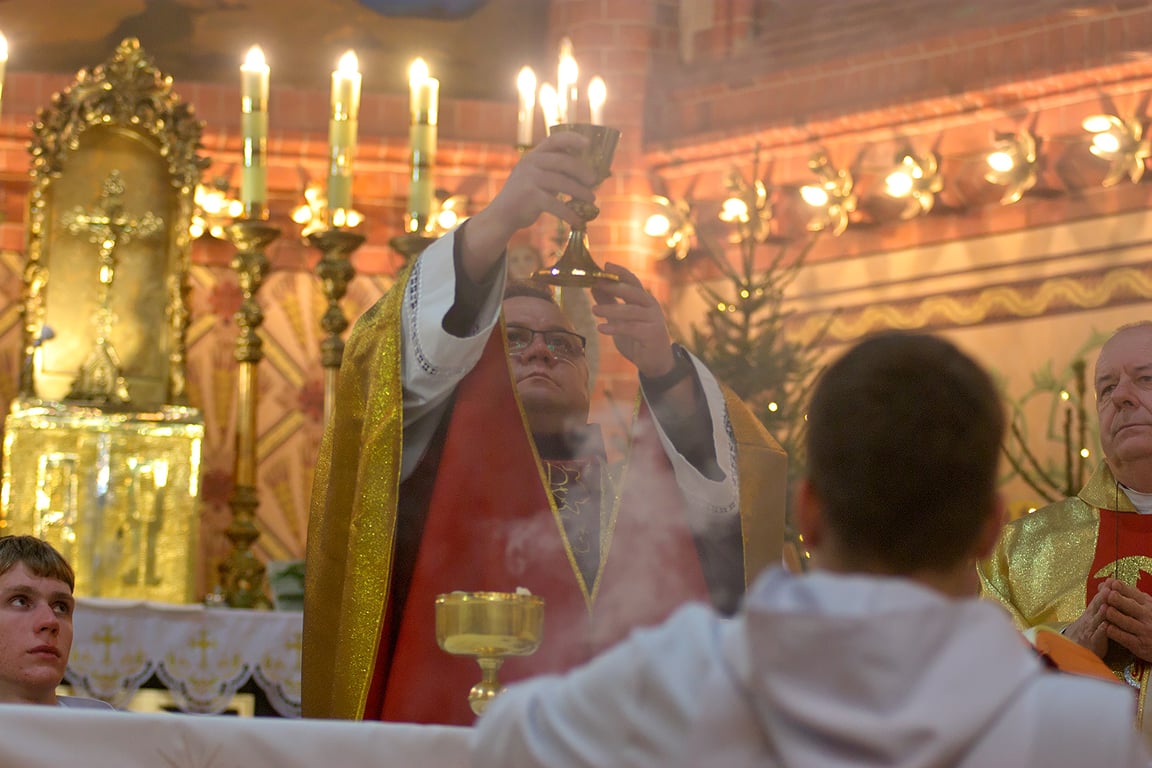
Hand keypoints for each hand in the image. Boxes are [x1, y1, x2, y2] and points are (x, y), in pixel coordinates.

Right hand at [459, 132, 596, 281]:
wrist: (502, 215)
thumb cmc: (526, 197)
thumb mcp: (537, 178)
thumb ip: (555, 172)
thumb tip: (589, 174)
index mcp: (533, 155)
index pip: (554, 140)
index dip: (572, 139)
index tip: (588, 144)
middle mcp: (530, 163)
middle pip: (563, 162)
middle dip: (582, 171)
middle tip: (594, 181)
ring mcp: (529, 179)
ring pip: (562, 183)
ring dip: (580, 192)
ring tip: (592, 200)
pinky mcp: (530, 197)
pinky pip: (556, 204)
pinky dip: (569, 213)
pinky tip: (578, 220)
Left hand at [590, 263, 675, 377]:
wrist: (655, 363)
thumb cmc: (637, 340)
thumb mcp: (620, 320)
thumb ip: (610, 303)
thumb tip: (594, 287)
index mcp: (644, 300)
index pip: (633, 281)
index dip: (620, 272)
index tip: (605, 265)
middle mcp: (651, 306)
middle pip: (632, 291)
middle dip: (614, 286)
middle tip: (596, 284)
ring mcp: (654, 320)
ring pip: (630, 310)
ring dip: (610, 309)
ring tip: (593, 310)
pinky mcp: (652, 334)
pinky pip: (632, 328)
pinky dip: (615, 327)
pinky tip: (601, 328)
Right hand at [1063, 582, 1109, 657]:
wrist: (1071, 649)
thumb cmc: (1085, 632)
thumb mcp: (1090, 616)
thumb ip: (1098, 604)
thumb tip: (1107, 588)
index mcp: (1091, 612)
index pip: (1098, 598)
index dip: (1104, 590)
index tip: (1111, 580)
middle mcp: (1090, 619)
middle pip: (1096, 606)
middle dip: (1103, 597)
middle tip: (1109, 588)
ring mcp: (1090, 630)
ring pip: (1097, 620)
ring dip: (1101, 612)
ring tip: (1106, 605)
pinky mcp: (1093, 643)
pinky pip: (1097, 636)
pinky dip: (1101, 630)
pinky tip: (1105, 625)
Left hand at [1104, 578, 1151, 661]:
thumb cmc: (1149, 622)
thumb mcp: (1144, 606)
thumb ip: (1128, 595)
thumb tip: (1106, 582)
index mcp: (1148, 604)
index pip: (1134, 593)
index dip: (1121, 588)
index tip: (1110, 583)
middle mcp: (1147, 616)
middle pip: (1130, 606)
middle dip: (1119, 600)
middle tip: (1109, 594)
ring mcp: (1144, 631)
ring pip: (1126, 621)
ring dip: (1114, 615)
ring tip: (1104, 610)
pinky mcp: (1140, 645)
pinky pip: (1125, 638)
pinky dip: (1115, 632)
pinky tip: (1106, 628)